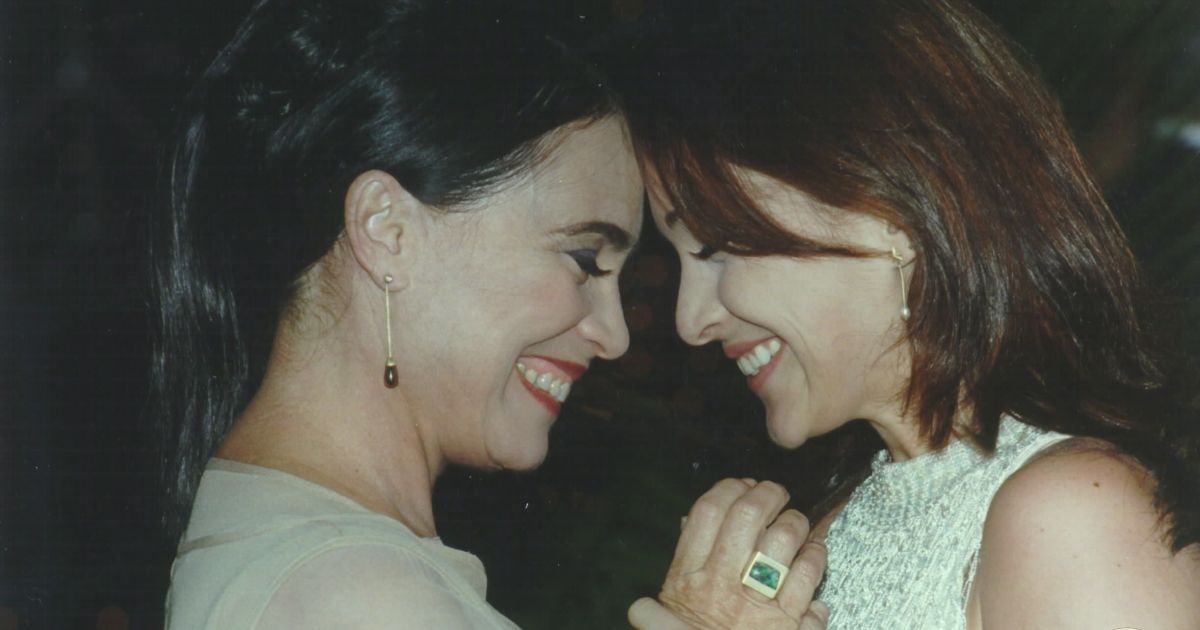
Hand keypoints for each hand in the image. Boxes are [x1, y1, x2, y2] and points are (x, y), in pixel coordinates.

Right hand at [629, 479, 828, 628]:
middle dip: (767, 494)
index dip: (729, 488)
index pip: (707, 513)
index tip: (743, 485)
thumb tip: (692, 518)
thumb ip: (686, 556)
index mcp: (687, 575)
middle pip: (747, 517)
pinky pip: (809, 574)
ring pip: (783, 540)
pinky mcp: (787, 622)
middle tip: (776, 493)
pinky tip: (814, 551)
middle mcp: (720, 584)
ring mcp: (755, 603)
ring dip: (795, 522)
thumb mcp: (676, 595)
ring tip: (796, 522)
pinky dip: (816, 555)